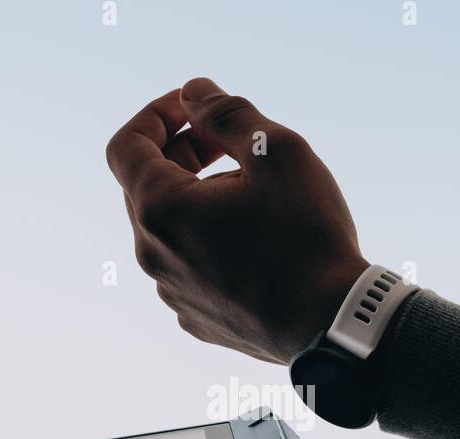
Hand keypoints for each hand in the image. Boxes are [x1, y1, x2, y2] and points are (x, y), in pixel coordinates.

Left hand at [107, 77, 369, 364]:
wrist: (332, 325)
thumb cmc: (307, 239)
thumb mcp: (277, 152)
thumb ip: (226, 113)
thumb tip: (193, 93)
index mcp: (161, 210)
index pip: (126, 146)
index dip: (157, 115)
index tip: (195, 109)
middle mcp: (154, 256)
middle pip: (147, 187)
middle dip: (182, 153)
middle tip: (231, 144)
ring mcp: (173, 293)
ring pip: (171, 229)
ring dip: (199, 200)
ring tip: (254, 197)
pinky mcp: (196, 319)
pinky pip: (189, 267)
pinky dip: (210, 242)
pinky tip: (255, 241)